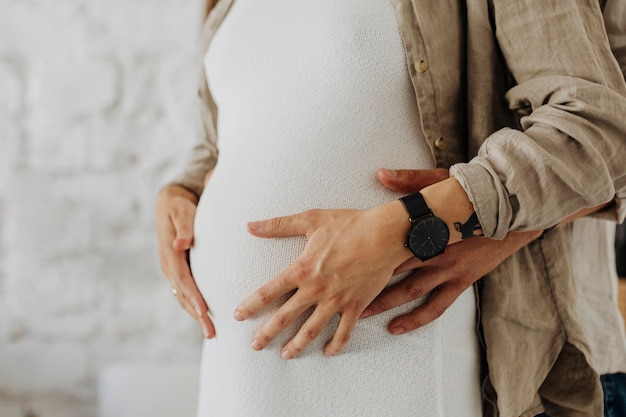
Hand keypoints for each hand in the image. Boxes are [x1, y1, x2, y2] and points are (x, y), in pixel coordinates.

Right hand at [155, 181, 214, 338]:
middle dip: (196, 314)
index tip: (204, 312)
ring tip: (210, 333)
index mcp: (169, 253)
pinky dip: (194, 307)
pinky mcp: (178, 272)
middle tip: (211, 332)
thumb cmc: (179, 207)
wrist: (169, 205)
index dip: (193, 296)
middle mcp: (169, 265)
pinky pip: (185, 293)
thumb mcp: (181, 211)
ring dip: (196, 316)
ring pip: (183, 297)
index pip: (183, 279)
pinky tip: (205, 319)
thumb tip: (181, 243)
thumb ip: (184, 227)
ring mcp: (172, 270)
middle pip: (183, 294)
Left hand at [234, 202, 413, 358]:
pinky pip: (344, 331)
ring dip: (297, 344)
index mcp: (302, 269)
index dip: (251, 305)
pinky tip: (328, 352)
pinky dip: (336, 344)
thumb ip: (278, 225)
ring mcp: (336, 300)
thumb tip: (250, 226)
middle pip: (285, 317)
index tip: (238, 315)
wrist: (385, 234)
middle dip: (267, 333)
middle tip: (255, 345)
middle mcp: (316, 289)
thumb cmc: (349, 224)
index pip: (269, 292)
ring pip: (312, 329)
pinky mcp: (356, 305)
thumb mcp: (311, 220)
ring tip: (286, 355)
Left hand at [360, 168, 539, 332]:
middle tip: (345, 291)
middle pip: (395, 269)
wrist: (509, 211)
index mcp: (426, 227)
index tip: (346, 259)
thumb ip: (409, 181)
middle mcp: (435, 250)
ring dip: (387, 303)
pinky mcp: (461, 281)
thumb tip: (381, 173)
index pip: (390, 242)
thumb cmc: (471, 195)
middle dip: (370, 281)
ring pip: (411, 291)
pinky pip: (436, 305)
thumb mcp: (439, 183)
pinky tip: (398, 327)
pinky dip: (417, 318)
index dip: (367, 252)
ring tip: (364, 314)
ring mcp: (448, 269)